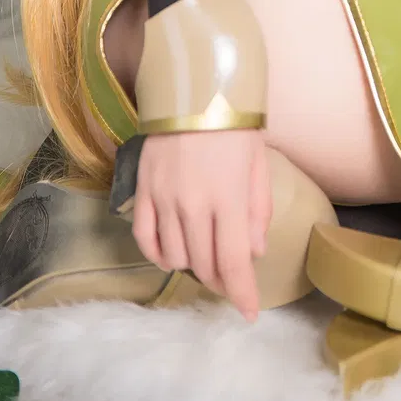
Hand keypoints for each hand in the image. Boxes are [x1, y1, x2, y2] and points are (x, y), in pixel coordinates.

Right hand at [131, 128, 272, 322]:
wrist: (192, 86)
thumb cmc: (234, 122)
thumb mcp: (257, 162)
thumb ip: (257, 210)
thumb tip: (255, 252)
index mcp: (228, 198)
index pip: (234, 262)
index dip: (242, 293)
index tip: (249, 314)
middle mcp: (193, 205)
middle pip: (203, 264)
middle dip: (220, 280)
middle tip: (230, 279)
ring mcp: (163, 200)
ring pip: (174, 257)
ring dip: (192, 266)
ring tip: (204, 257)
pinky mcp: (142, 191)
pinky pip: (145, 239)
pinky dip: (158, 254)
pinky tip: (172, 253)